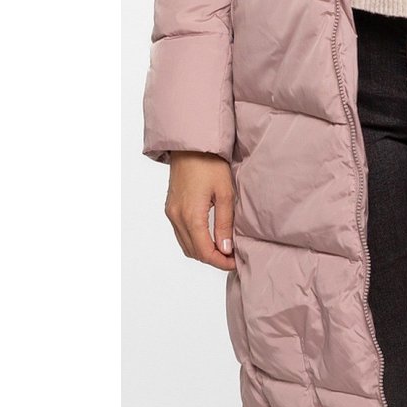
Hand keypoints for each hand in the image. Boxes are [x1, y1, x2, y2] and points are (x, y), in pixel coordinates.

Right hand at [164, 151, 235, 270]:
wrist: (190, 145)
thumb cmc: (210, 164)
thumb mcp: (225, 193)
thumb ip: (224, 223)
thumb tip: (225, 249)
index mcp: (191, 215)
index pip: (204, 252)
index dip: (221, 262)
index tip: (235, 261)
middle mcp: (177, 217)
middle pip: (194, 252)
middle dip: (213, 259)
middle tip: (232, 256)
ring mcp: (171, 213)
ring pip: (186, 245)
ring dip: (203, 251)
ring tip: (223, 248)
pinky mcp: (170, 208)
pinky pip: (181, 234)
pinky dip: (194, 241)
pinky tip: (209, 237)